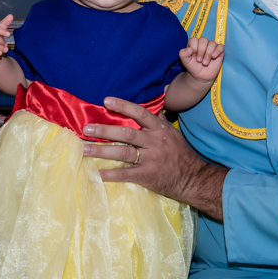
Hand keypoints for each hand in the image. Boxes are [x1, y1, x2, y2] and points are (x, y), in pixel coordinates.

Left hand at [82, 97, 226, 219]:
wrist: (193, 178)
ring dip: (101, 151)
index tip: (106, 100)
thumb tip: (148, 102)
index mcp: (159, 129)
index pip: (140, 113)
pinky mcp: (147, 175)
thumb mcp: (171, 133)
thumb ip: (157, 119)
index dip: (123, 106)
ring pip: (123, 153)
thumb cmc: (179, 153)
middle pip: (127, 134)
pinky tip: (96, 174)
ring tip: (84, 150)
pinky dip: (111, 174)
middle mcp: (154, 142)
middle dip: (104, 131)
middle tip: (86, 129)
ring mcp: (150, 159)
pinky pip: (126, 174)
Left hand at [179, 37, 224, 82]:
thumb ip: (183, 54)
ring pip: (212, 43)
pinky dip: (217, 51)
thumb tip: (189, 49)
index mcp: (194, 44)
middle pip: (203, 40)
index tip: (193, 56)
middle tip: (199, 60)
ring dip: (208, 53)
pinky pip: (221, 47)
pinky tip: (214, 57)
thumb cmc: (193, 66)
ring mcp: (212, 46)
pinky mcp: (219, 51)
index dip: (194, 47)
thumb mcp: (185, 61)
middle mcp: (203, 43)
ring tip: (205, 63)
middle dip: (201, 50)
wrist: (201, 76)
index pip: (194, 39)